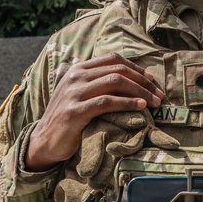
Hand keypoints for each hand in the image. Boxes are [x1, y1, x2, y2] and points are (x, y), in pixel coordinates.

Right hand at [26, 53, 163, 171]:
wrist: (43, 142)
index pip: (113, 59)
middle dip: (143, 81)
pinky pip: (107, 102)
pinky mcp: (74, 111)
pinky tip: (140, 107)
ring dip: (140, 91)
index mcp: (78, 69)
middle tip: (159, 94)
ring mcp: (73, 93)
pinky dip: (127, 102)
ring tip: (154, 102)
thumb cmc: (68, 119)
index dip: (136, 67)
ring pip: (115, 82)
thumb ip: (98, 83)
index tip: (152, 80)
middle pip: (118, 69)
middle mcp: (75, 76)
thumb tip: (131, 80)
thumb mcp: (80, 95)